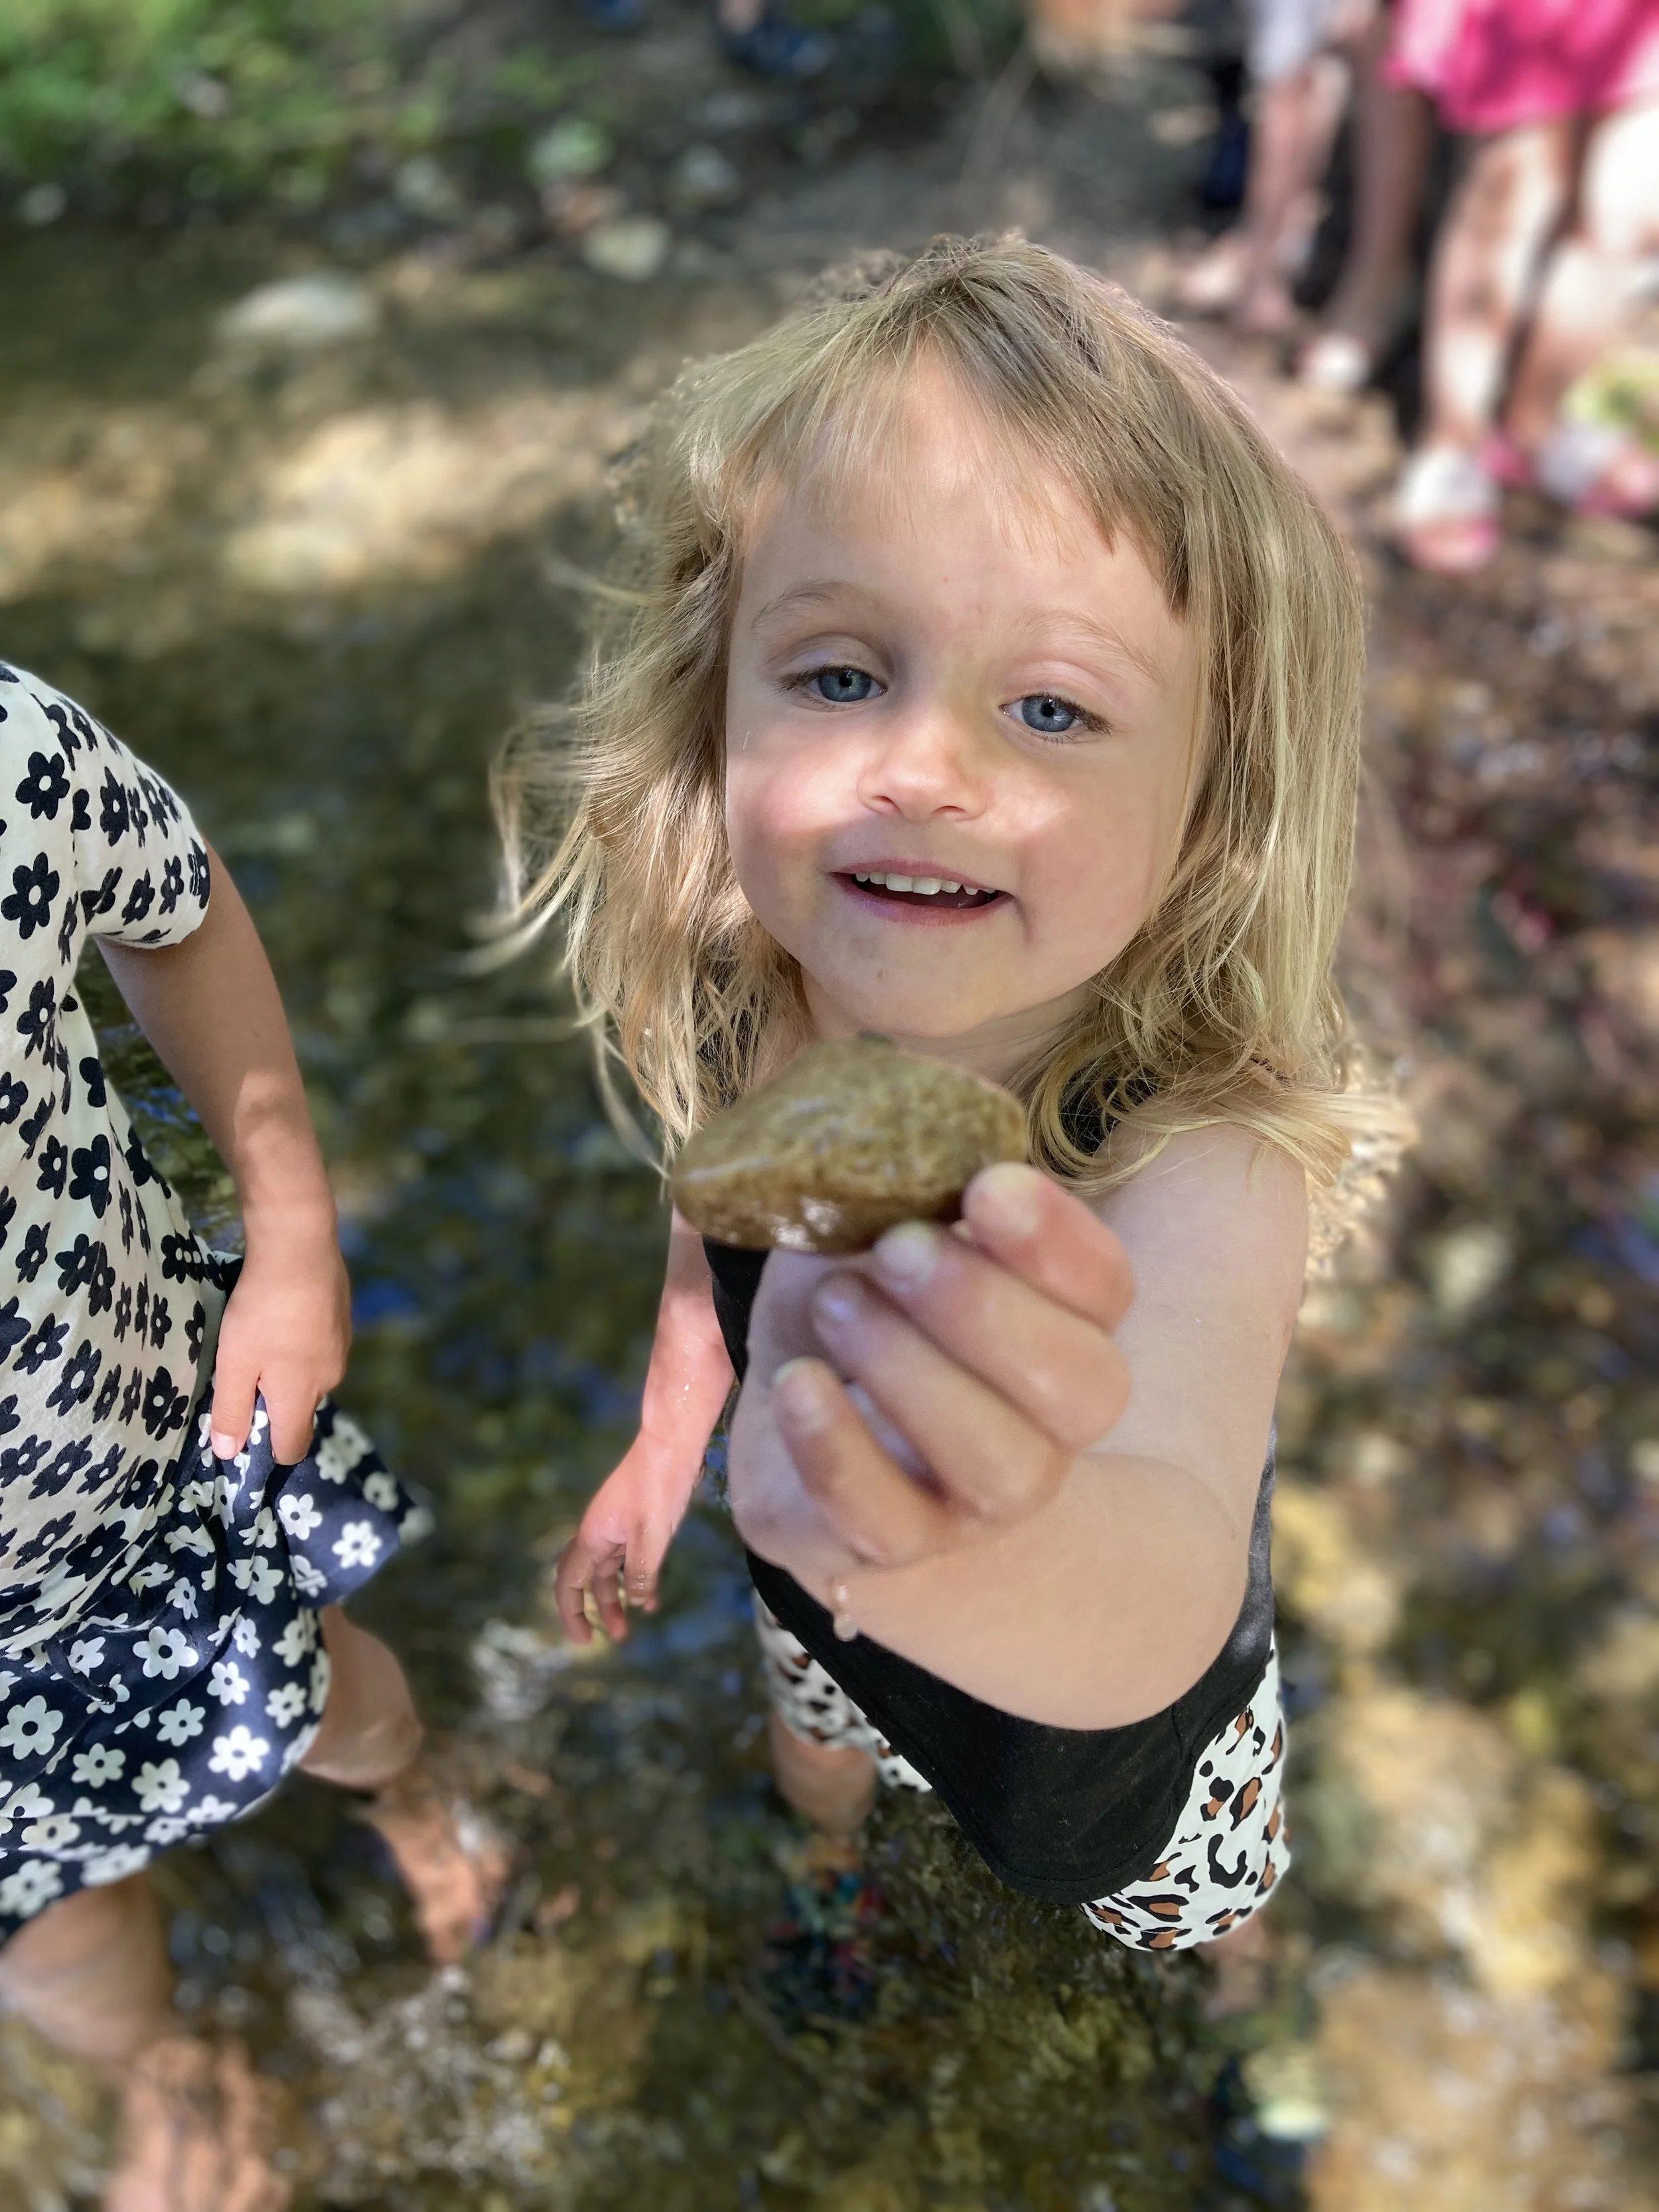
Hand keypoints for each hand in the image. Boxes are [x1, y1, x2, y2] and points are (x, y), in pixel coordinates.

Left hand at [210, 1213, 350, 1464]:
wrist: (300, 1248)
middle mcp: (329, 1380)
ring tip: (262, 1336)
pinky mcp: (344, 1321)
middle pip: (300, 1409)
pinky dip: (302, 1342)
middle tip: (242, 1370)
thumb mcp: (233, 1363)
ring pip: (311, 1375)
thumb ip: (230, 1410)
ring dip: (288, 1368)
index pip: (293, 1447)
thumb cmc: (261, 1311)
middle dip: (274, 1402)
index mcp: (300, 1397)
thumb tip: (228, 1453)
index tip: (245, 1435)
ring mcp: (342, 1348)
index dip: (269, 1452)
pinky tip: (284, 1315)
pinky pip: (320, 1347)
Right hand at [554, 1439, 701, 1644]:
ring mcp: (617, 1525)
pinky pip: (630, 1557)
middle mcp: (599, 1532)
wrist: (673, 1442)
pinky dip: (638, 1579)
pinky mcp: (637, 1520)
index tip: (584, 1641)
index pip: (569, 1583)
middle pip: (587, 1578)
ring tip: (632, 1625)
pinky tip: (652, 1598)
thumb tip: (634, 1603)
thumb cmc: (659, 1485)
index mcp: (593, 1535)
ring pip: (610, 1570)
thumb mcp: (652, 1534)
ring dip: (618, 1597)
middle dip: (596, 1610)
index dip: (571, 1614)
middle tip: (614, 1638)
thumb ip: (641, 1571)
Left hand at [728, 1162, 1133, 1597]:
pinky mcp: (892, 1544)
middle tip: (901, 1247)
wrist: (806, 1415)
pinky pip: (889, 1527)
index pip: (1108, 1289)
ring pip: (1001, 1466)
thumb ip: (905, 1172)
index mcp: (1066, 1321)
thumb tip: (895, 1104)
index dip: (1059, 1240)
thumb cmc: (861, 1293)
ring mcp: (978, 1496)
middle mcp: (1048, 1421)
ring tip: (839, 1303)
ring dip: (915, 1374)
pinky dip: (840, 1454)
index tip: (987, 1186)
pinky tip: (798, 1385)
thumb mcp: (878, 1217)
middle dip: (989, 1309)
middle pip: (1084, 1387)